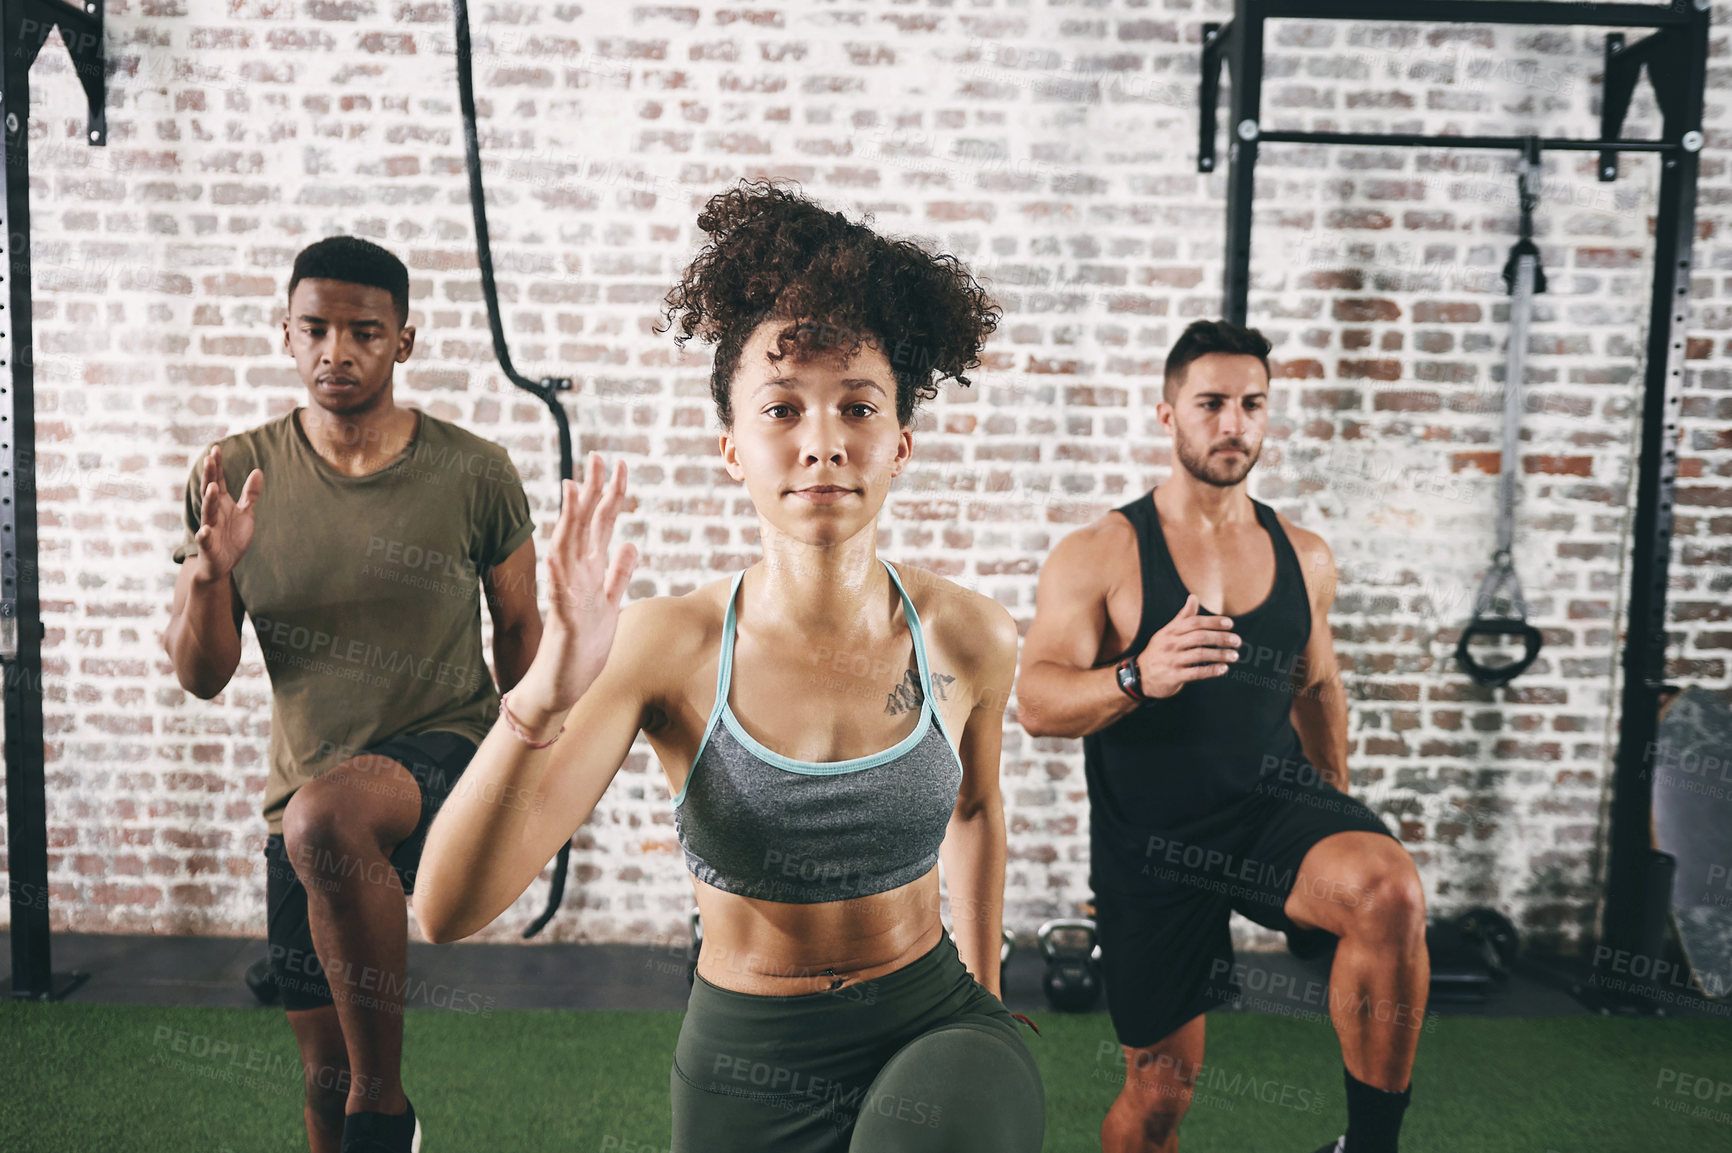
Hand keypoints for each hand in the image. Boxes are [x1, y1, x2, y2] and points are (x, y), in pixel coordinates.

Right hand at [192, 445, 262, 581]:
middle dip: (210, 476)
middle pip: (210, 491)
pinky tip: (204, 530)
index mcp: (221, 503)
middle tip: (209, 459)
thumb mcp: (245, 512)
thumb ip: (250, 493)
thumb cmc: (232, 536)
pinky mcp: (208, 546)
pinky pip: (205, 540)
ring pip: (207, 513)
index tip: (216, 448)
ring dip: (209, 500)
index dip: (217, 466)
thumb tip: (258, 470)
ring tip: (212, 487)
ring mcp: (209, 529)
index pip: (218, 481)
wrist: (222, 564)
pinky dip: (204, 535)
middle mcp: (213, 513)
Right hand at [537, 452, 638, 711]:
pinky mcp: (564, 622)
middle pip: (582, 526)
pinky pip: (559, 594)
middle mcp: (575, 577)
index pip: (599, 525)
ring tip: (572, 488)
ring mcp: (567, 597)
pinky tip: (556, 552)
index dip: (609, 495)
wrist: (560, 685)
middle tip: (597, 456)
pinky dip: (558, 573)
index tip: (618, 464)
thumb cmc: (584, 646)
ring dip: (568, 520)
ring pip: (566, 550)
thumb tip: (630, 543)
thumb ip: (617, 573)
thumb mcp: (610, 604)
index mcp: (590, 572)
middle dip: (591, 492)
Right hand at [1134, 594, 1238, 699]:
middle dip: (1221, 638)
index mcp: (1170, 631)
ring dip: (1220, 655)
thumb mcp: (1167, 632)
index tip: (1230, 624)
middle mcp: (1170, 644)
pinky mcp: (1173, 676)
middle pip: (1199, 637)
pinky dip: (1211, 670)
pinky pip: (1196, 673)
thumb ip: (1182, 617)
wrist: (1140, 676)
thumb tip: (1193, 597)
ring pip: (1200, 654)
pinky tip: (1223, 669)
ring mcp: (1171, 660)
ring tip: (1234, 655)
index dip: (1213, 622)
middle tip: (1237, 641)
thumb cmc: (1158, 651)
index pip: (1194, 622)